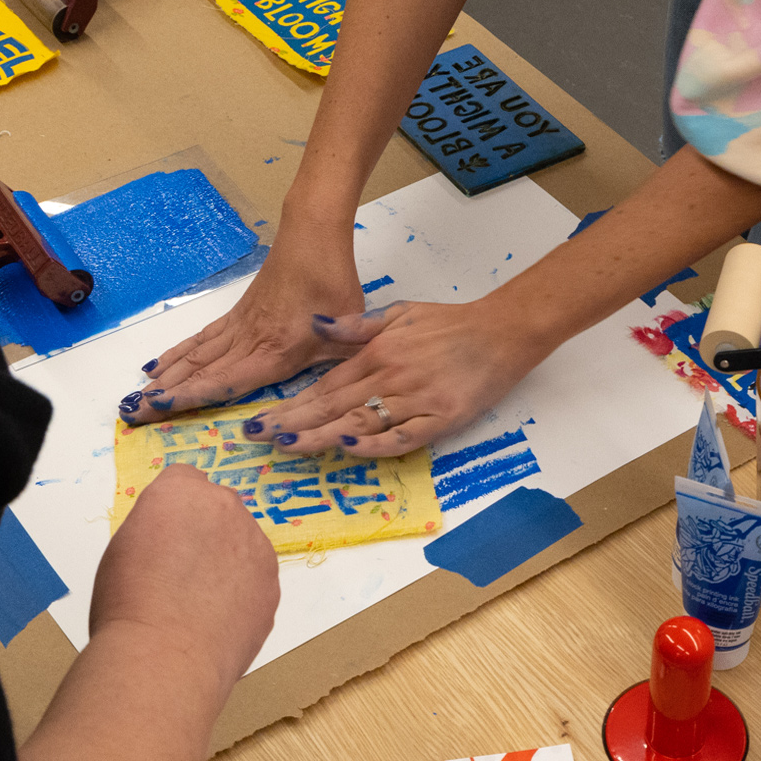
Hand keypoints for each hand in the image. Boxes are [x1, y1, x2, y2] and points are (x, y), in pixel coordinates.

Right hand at [84, 464, 279, 690]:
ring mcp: (255, 544)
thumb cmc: (129, 604)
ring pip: (242, 543)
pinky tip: (215, 619)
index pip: (183, 480)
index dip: (172, 509)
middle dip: (204, 531)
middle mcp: (225, 506)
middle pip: (218, 507)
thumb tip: (173, 539)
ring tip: (197, 602)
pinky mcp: (272, 582)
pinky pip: (256, 578)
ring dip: (226, 561)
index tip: (163, 534)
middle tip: (179, 571)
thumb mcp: (124, 548)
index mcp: (181, 490)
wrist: (164, 656)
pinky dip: (241, 593)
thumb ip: (156, 527)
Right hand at [125, 235, 368, 423]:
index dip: (190, 396)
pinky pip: (200, 338)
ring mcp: (238, 327)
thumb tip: (354, 383)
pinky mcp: (236, 315)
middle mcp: (248, 341)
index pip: (224, 381)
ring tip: (134, 398)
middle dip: (163, 396)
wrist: (313, 237)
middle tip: (130, 414)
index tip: (157, 406)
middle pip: (198, 372)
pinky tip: (156, 366)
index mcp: (276, 351)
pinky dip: (175, 354)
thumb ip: (345, 358)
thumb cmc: (334, 283)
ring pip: (193, 356)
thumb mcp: (348, 328)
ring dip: (163, 379)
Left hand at [244, 300, 557, 456]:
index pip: (323, 386)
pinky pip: (402, 436)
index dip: (290, 405)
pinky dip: (375, 442)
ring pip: (360, 420)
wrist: (503, 331)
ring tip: (288, 446)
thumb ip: (356, 326)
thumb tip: (315, 325)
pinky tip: (349, 447)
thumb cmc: (451, 324)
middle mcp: (390, 376)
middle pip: (332, 404)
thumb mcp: (399, 313)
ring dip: (322, 435)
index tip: (260, 420)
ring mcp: (416, 399)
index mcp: (376, 353)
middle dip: (292, 423)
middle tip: (257, 437)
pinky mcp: (442, 418)